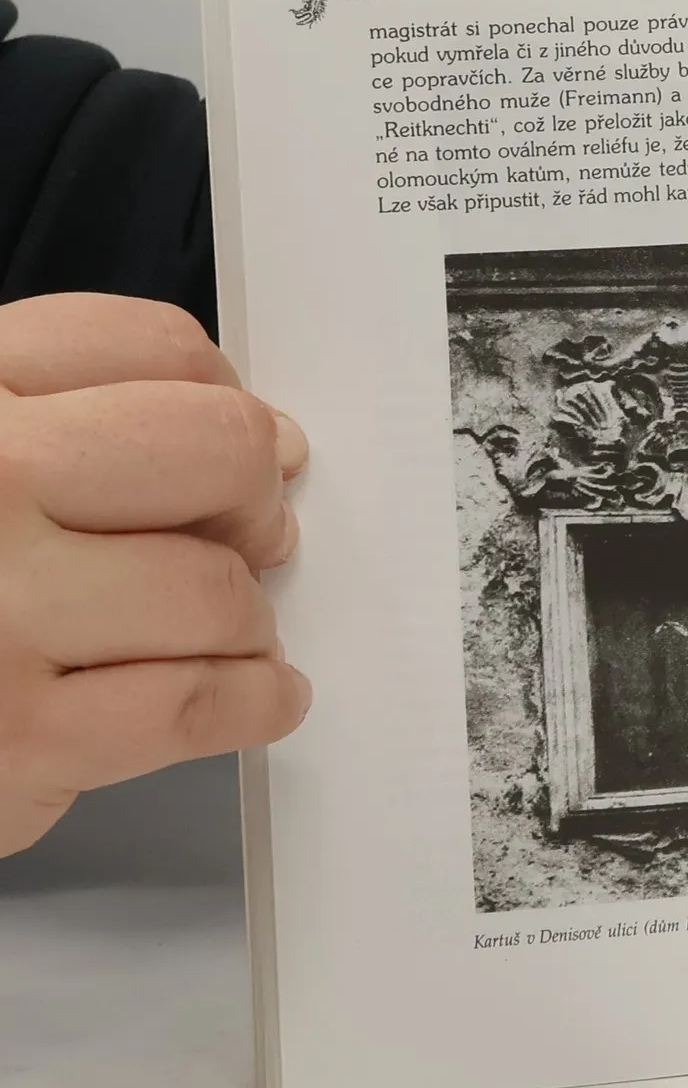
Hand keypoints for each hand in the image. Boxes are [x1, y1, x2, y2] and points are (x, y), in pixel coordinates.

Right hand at [0, 295, 310, 856]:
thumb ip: (40, 412)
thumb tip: (235, 430)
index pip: (146, 348)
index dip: (225, 395)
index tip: (252, 437)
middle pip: (210, 450)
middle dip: (254, 495)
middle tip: (258, 531)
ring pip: (213, 587)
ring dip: (248, 615)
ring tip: (236, 628)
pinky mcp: (14, 739)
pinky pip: (191, 706)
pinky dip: (253, 702)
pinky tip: (263, 696)